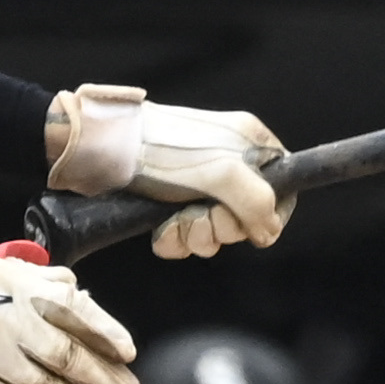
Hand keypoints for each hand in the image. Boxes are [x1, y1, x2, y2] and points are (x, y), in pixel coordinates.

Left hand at [44, 85, 290, 258]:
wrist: (102, 153)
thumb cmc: (164, 153)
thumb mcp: (222, 173)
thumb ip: (257, 202)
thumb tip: (269, 233)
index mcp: (248, 143)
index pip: (282, 186)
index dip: (270, 213)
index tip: (251, 225)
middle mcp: (227, 163)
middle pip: (247, 217)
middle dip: (223, 228)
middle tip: (203, 218)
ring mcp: (197, 184)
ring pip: (214, 231)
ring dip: (196, 236)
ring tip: (177, 222)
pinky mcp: (170, 202)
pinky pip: (186, 235)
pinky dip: (175, 240)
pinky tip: (162, 232)